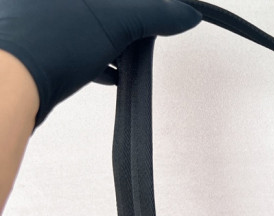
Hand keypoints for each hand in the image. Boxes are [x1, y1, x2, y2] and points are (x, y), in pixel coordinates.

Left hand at [0, 0, 201, 125]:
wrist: (10, 82)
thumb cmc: (52, 42)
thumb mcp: (118, 22)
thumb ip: (156, 13)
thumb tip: (188, 13)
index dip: (145, 7)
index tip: (159, 15)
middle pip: (104, 5)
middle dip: (127, 18)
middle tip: (143, 36)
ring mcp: (38, 13)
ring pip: (88, 18)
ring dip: (112, 37)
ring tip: (127, 58)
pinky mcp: (34, 36)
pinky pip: (72, 36)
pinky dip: (95, 51)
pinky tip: (110, 72)